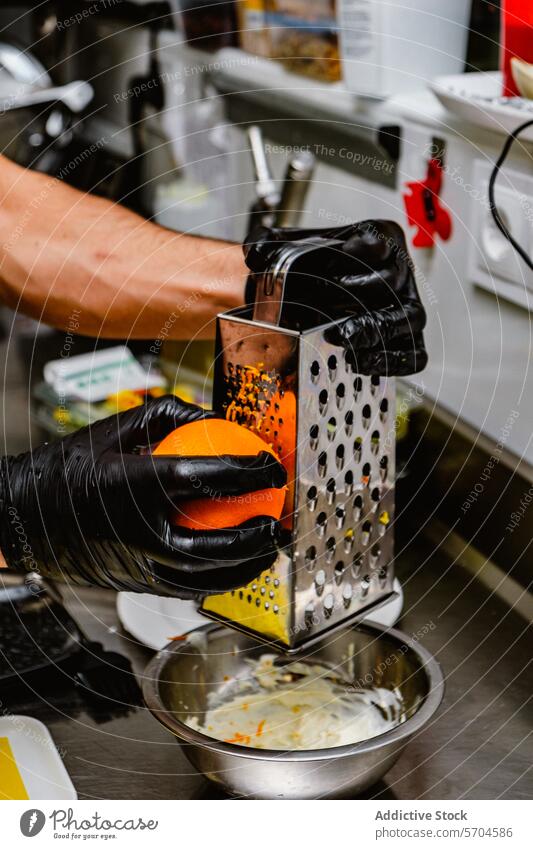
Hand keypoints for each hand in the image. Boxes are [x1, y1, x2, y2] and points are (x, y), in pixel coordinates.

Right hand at [0, 395, 285, 597]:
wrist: (24, 516)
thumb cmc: (72, 467)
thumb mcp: (120, 426)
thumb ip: (172, 414)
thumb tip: (218, 417)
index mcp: (135, 485)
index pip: (206, 477)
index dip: (247, 471)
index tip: (270, 465)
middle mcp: (139, 532)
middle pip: (216, 543)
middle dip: (258, 535)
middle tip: (280, 519)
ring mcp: (138, 564)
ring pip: (206, 577)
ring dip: (247, 567)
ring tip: (269, 550)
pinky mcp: (137, 584)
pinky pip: (188, 589)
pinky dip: (218, 580)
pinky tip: (235, 567)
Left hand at [244, 220, 427, 375]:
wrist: (314, 291)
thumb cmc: (314, 267)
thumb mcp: (293, 246)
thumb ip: (270, 243)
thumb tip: (255, 253)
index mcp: (381, 237)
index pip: (379, 242)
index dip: (356, 253)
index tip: (333, 260)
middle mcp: (400, 270)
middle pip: (391, 281)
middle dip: (355, 294)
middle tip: (326, 303)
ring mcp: (407, 305)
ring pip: (408, 318)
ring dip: (373, 330)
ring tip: (342, 338)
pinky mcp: (408, 337)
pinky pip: (414, 353)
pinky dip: (391, 361)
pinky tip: (359, 362)